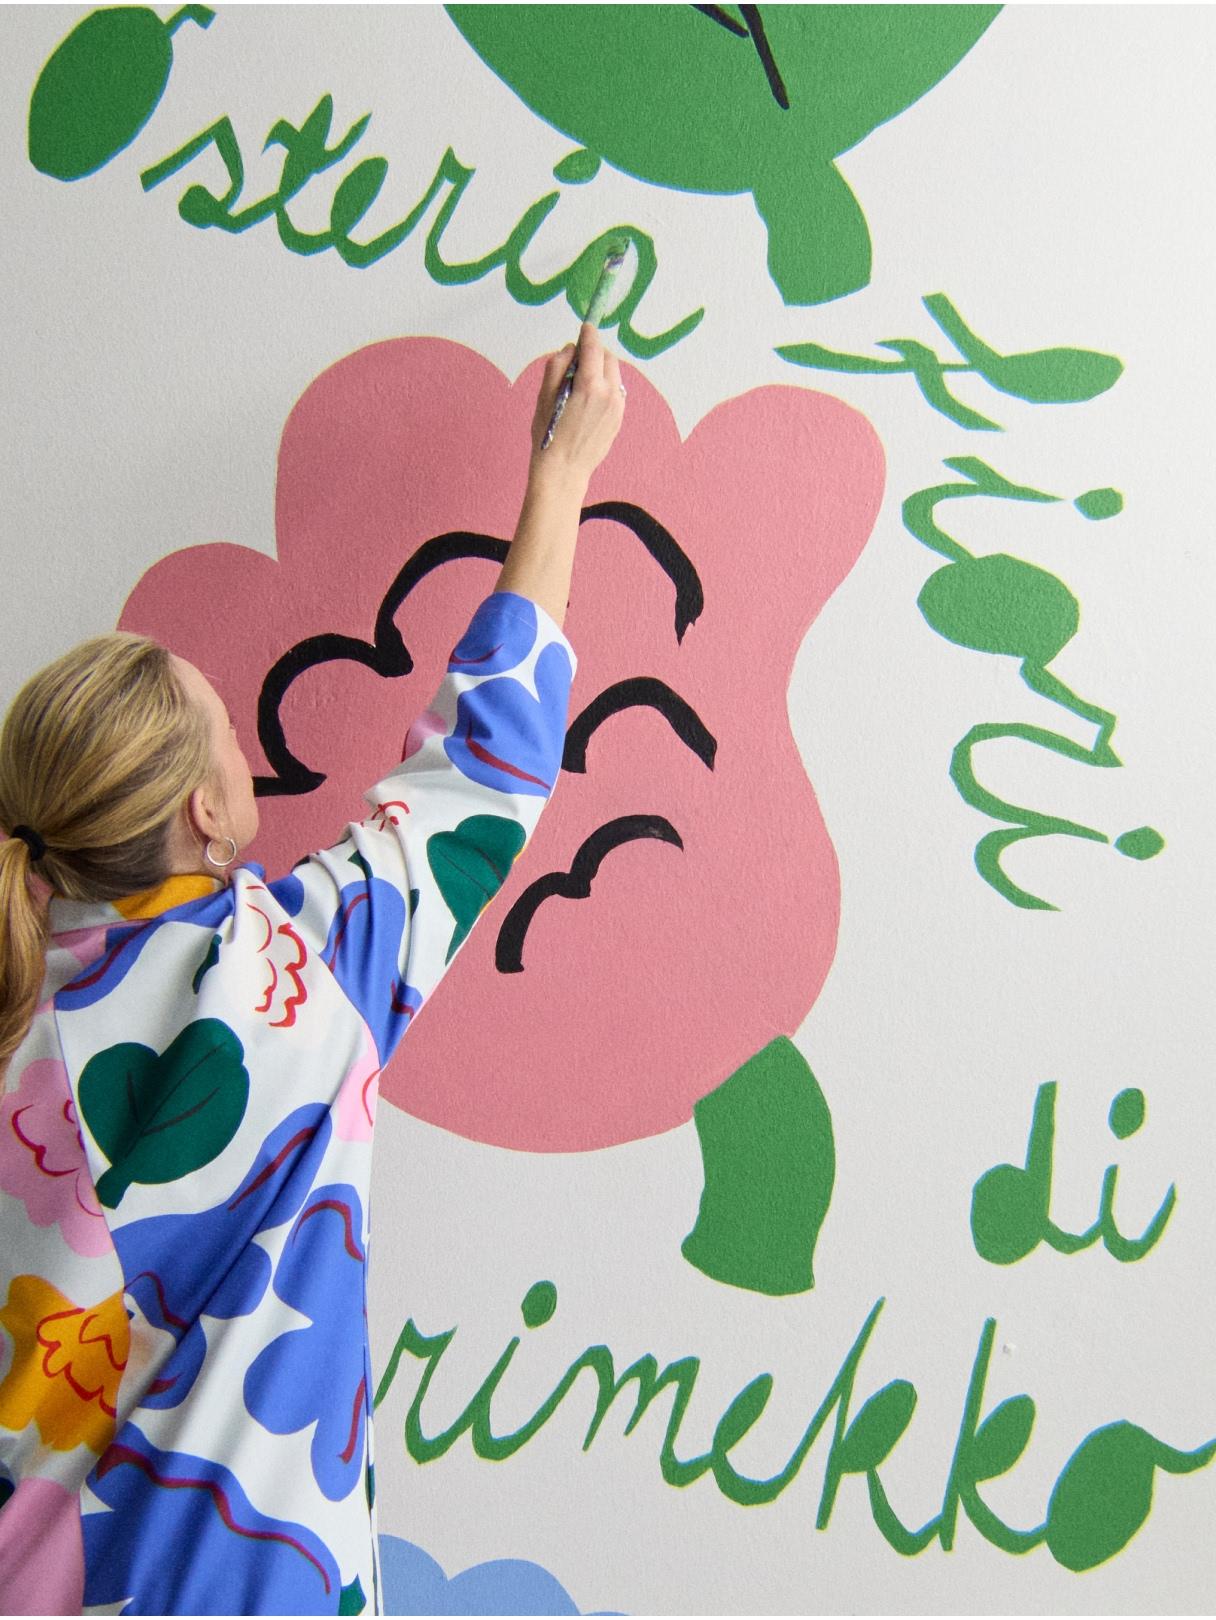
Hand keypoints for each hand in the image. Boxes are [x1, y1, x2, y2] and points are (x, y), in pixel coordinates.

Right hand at [528, 323, 625, 486]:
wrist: (564, 471)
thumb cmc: (549, 435)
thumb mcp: (544, 396)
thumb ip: (558, 365)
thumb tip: (571, 349)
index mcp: (589, 385)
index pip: (593, 347)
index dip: (588, 333)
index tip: (585, 326)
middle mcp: (609, 393)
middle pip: (608, 357)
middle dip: (595, 352)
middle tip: (578, 360)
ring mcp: (617, 407)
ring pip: (614, 375)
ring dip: (601, 370)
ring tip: (581, 383)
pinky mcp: (619, 419)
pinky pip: (616, 392)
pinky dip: (605, 387)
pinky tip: (588, 400)